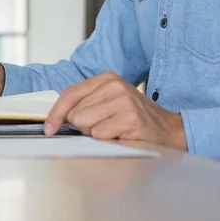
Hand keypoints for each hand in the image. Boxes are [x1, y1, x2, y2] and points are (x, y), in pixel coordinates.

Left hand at [45, 72, 186, 150]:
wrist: (170, 131)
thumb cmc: (134, 120)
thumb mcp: (108, 103)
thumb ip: (84, 105)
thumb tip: (55, 119)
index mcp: (107, 79)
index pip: (69, 94)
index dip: (55, 113)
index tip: (49, 128)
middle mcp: (115, 86)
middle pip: (74, 113)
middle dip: (83, 126)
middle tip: (105, 127)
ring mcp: (123, 101)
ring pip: (84, 125)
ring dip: (96, 134)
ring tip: (114, 131)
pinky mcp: (130, 119)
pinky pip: (99, 136)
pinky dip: (108, 141)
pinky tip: (122, 136)